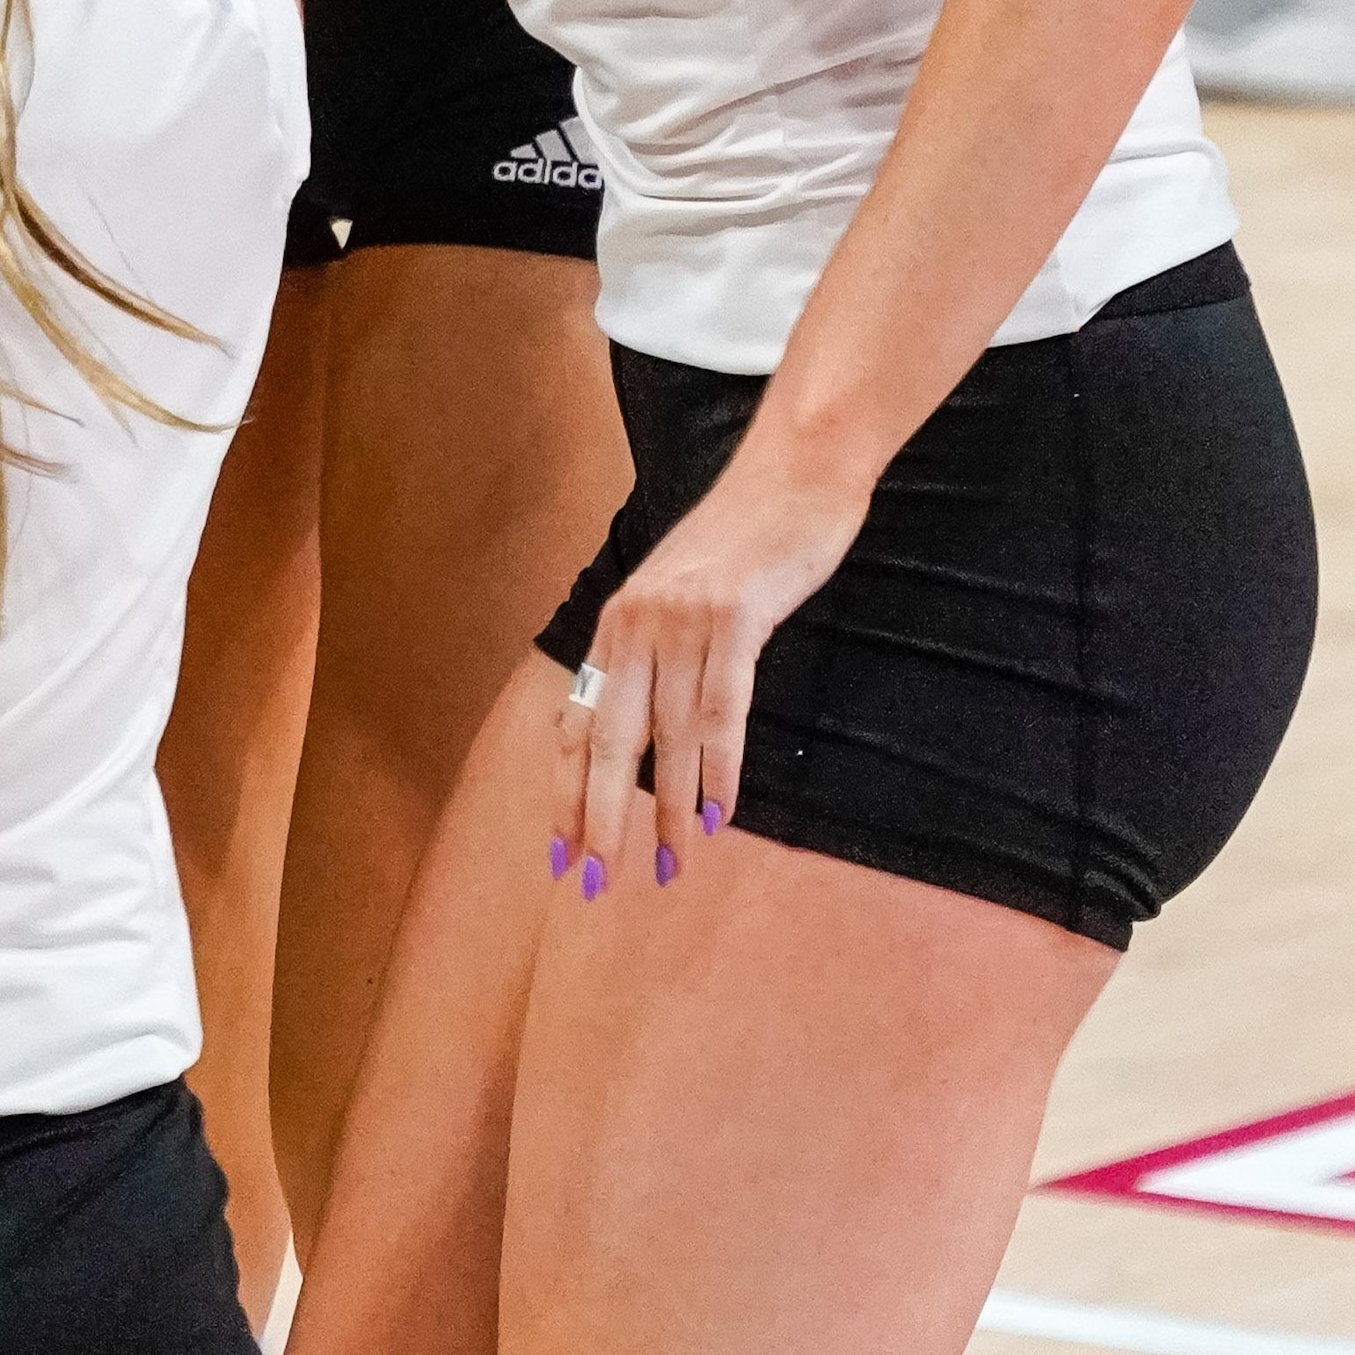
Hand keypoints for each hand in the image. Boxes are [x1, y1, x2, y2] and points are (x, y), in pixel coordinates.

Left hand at [550, 455, 865, 899]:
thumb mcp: (679, 596)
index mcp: (616, 624)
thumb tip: (646, 733)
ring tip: (671, 864)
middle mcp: (636, 624)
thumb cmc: (742, 542)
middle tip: (594, 882)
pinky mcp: (735, 615)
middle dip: (598, 818)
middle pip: (609, 742)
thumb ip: (657, 656)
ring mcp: (683, 619)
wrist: (793, 473)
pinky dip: (719, 768)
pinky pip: (722, 709)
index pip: (579, 724)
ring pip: (668, 736)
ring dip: (668, 810)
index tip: (560, 851)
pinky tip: (718, 812)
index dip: (567, 791)